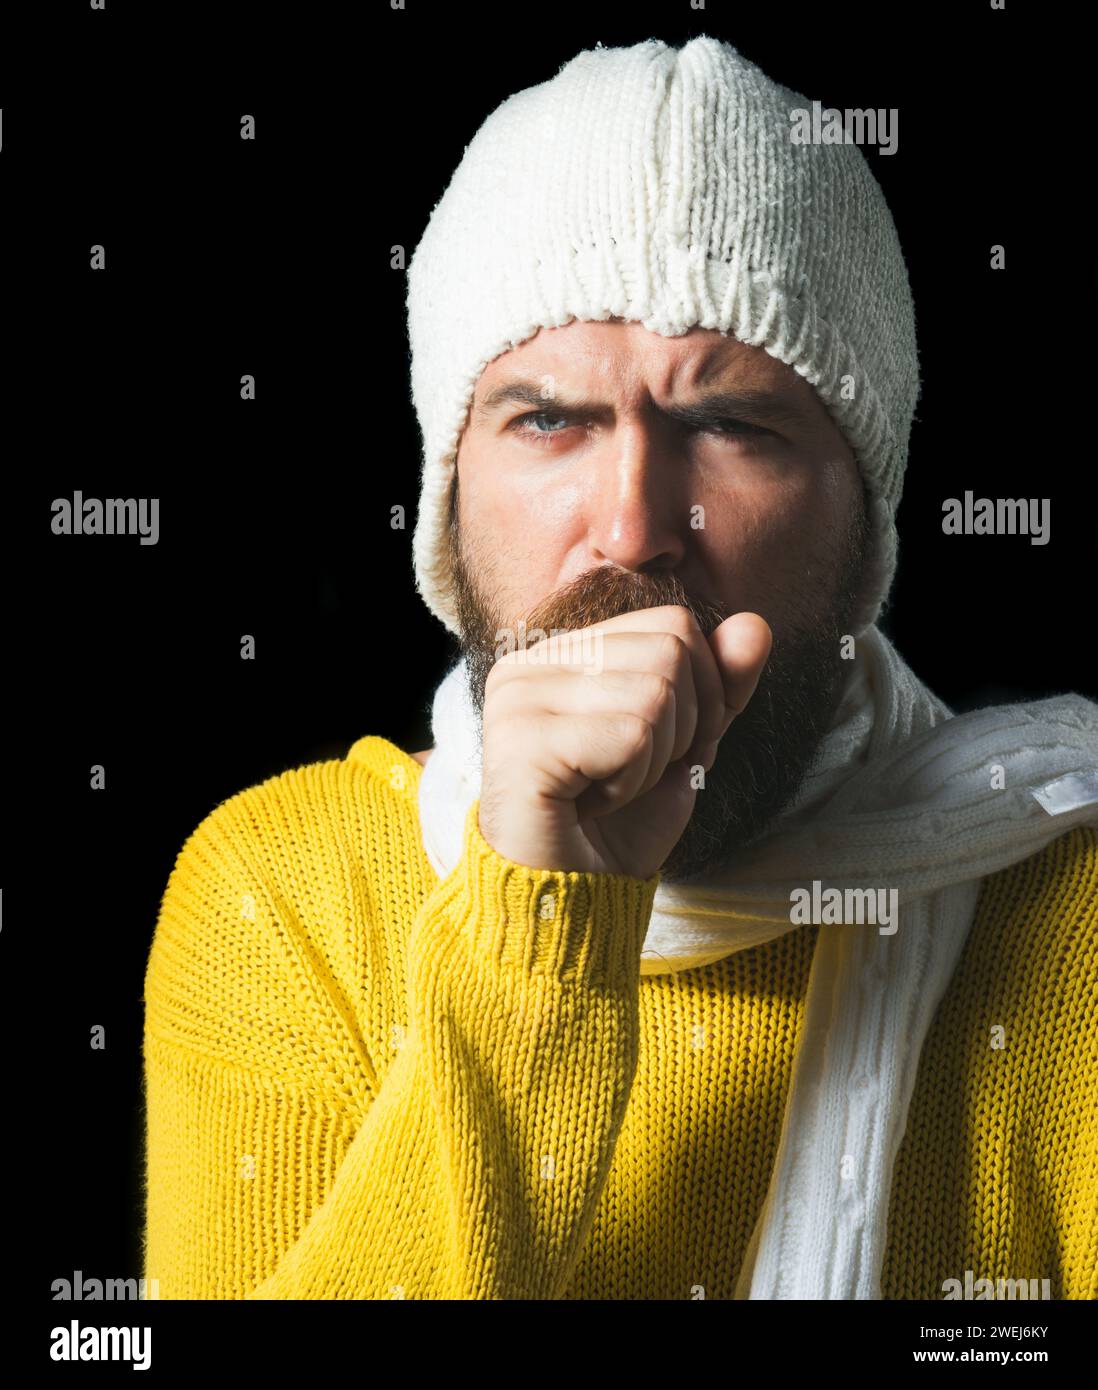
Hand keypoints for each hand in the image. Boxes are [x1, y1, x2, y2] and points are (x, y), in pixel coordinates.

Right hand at [478, 605, 771, 876]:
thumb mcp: (685, 746)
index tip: (664, 750)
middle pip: (670, 651)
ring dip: (653, 761)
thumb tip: (756, 624)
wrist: (572, 900)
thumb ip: (718, 685)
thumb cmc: (617, 825)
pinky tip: (592, 806)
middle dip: (681, 730)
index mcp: (561, 653)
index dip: (702, 692)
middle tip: (632, 776)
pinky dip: (631, 782)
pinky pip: (631, 736)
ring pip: (655, 693)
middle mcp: (529, 663)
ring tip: (607, 791)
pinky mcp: (522, 741)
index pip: (672, 625)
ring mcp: (519, 699)